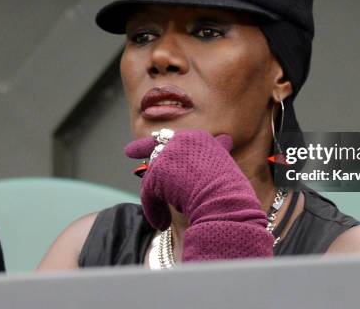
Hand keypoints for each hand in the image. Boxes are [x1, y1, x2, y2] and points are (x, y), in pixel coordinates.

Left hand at [125, 129, 273, 260]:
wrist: (224, 201)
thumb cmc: (230, 187)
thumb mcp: (225, 161)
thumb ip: (219, 150)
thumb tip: (225, 138)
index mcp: (198, 137)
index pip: (175, 137)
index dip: (162, 141)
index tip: (153, 139)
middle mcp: (181, 141)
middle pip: (156, 147)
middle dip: (141, 148)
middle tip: (129, 151)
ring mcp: (167, 156)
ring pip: (153, 175)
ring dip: (156, 195)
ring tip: (161, 215)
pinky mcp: (156, 175)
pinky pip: (148, 194)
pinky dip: (153, 210)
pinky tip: (161, 223)